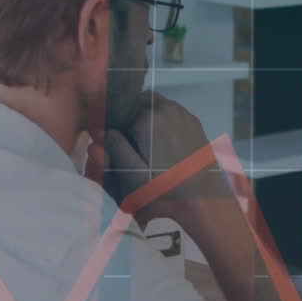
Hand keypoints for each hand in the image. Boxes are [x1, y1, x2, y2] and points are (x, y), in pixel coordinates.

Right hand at [95, 92, 231, 227]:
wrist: (204, 200)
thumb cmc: (165, 189)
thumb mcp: (132, 173)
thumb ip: (114, 147)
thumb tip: (97, 129)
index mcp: (149, 118)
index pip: (120, 107)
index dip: (113, 121)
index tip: (111, 137)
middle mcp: (167, 108)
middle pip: (140, 100)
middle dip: (131, 114)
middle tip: (128, 139)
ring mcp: (184, 114)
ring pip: (157, 103)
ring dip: (147, 115)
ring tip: (145, 142)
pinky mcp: (195, 123)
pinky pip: (173, 112)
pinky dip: (163, 119)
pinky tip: (163, 143)